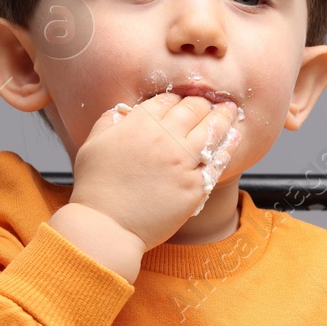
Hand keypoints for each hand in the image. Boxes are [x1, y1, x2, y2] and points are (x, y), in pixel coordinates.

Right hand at [68, 92, 242, 249]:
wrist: (107, 226)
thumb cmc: (95, 188)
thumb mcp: (92, 144)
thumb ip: (109, 121)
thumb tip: (123, 112)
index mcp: (139, 124)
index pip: (167, 100)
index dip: (176, 98)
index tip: (182, 100)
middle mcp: (165, 138)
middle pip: (193, 109)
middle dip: (203, 102)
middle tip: (211, 101)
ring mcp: (183, 162)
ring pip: (212, 129)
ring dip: (223, 116)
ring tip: (230, 110)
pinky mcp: (196, 186)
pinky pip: (218, 161)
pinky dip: (228, 145)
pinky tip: (234, 137)